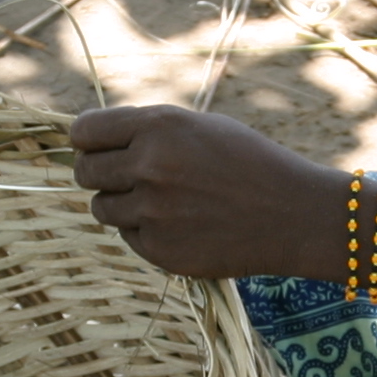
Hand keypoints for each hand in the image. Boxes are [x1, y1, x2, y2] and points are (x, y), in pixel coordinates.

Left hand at [69, 104, 341, 280]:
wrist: (293, 214)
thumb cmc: (248, 162)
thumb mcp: (199, 126)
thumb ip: (147, 130)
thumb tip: (90, 141)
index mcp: (158, 126)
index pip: (84, 131)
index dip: (87, 140)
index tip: (95, 147)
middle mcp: (149, 166)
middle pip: (85, 172)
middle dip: (100, 173)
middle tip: (129, 177)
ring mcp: (152, 211)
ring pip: (102, 208)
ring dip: (122, 205)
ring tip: (163, 201)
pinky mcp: (159, 250)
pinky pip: (128, 237)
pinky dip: (146, 232)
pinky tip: (182, 224)